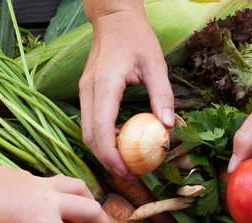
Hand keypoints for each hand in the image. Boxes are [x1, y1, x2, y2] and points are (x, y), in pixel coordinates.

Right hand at [79, 5, 174, 175]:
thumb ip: (162, 95)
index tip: (127, 171)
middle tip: (128, 175)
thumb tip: (168, 126)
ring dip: (103, 151)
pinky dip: (102, 139)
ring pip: (86, 132)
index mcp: (105, 84)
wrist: (114, 18)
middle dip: (106, 160)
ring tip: (126, 164)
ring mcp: (84, 92)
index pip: (101, 129)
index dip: (111, 155)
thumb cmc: (136, 38)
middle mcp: (89, 90)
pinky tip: (120, 145)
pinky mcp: (86, 93)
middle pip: (89, 136)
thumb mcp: (156, 64)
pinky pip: (90, 122)